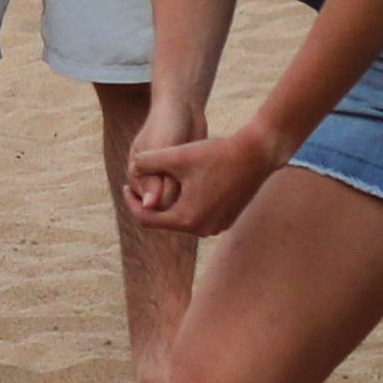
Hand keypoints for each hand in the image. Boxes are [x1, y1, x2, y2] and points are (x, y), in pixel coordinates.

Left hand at [122, 122, 277, 238]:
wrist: (257, 154)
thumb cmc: (216, 153)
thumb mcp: (176, 155)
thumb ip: (147, 163)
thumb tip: (131, 169)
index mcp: (187, 218)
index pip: (147, 218)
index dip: (132, 202)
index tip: (126, 186)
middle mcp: (203, 229)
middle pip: (164, 220)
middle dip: (151, 202)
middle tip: (141, 183)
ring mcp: (217, 226)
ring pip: (182, 217)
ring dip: (170, 202)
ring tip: (160, 182)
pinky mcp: (227, 219)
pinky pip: (198, 214)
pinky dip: (187, 202)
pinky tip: (183, 183)